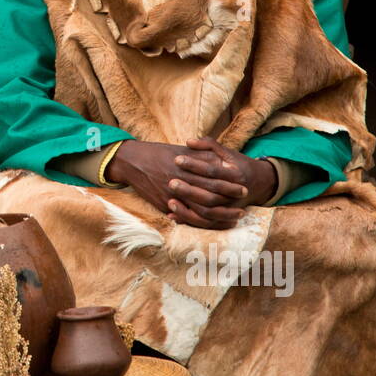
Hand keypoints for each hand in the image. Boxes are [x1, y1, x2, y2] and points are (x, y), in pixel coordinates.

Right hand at [106, 139, 248, 229]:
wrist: (132, 161)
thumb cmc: (158, 153)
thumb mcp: (182, 151)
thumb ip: (202, 155)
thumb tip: (223, 162)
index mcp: (187, 168)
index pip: (214, 179)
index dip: (230, 185)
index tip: (243, 188)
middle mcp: (180, 183)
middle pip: (210, 197)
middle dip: (228, 204)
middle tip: (243, 208)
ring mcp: (172, 196)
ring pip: (200, 212)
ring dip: (219, 217)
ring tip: (233, 218)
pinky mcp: (164, 205)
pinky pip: (185, 218)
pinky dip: (200, 222)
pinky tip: (211, 223)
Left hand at [174, 137, 277, 209]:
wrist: (258, 183)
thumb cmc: (237, 164)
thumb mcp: (227, 152)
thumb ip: (209, 144)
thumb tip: (188, 141)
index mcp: (235, 175)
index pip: (212, 171)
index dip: (194, 165)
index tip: (177, 159)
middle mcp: (234, 195)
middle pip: (210, 196)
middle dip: (189, 190)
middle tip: (170, 182)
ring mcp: (229, 208)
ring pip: (207, 213)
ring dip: (187, 209)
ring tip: (169, 200)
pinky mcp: (223, 218)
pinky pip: (204, 223)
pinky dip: (188, 219)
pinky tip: (171, 213)